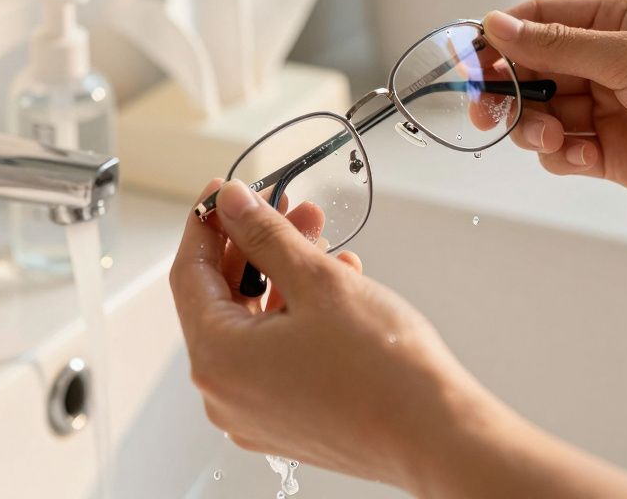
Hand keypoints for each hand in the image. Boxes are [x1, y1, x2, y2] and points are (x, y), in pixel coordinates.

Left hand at [168, 179, 487, 489]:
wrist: (436, 434)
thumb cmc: (382, 368)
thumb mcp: (315, 280)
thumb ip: (264, 235)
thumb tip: (232, 204)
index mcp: (218, 360)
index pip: (190, 274)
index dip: (207, 225)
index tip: (225, 192)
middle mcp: (226, 394)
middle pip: (223, 299)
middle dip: (257, 246)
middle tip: (288, 207)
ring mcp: (255, 413)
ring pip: (255, 325)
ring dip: (284, 276)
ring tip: (324, 241)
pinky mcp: (288, 420)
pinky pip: (277, 354)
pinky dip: (297, 315)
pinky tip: (337, 284)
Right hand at [483, 0, 626, 214]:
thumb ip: (556, 45)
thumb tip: (494, 25)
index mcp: (613, 22)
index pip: (536, 22)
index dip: (498, 42)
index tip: (468, 65)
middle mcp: (607, 63)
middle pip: (530, 73)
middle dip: (508, 94)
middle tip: (487, 115)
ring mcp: (608, 110)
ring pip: (542, 116)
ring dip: (535, 128)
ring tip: (557, 137)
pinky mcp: (613, 155)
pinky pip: (564, 152)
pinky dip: (562, 156)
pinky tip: (585, 157)